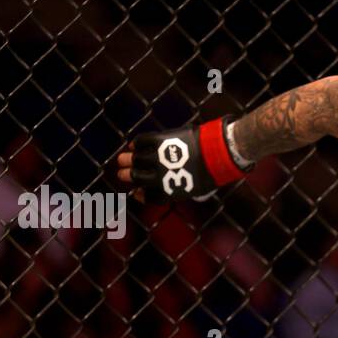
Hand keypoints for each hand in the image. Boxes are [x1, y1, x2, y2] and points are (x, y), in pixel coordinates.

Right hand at [114, 117, 248, 203]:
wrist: (216, 153)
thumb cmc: (212, 173)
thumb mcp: (199, 188)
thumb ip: (186, 189)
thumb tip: (184, 191)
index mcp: (170, 191)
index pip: (150, 197)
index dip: (141, 196)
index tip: (135, 193)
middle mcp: (160, 177)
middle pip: (137, 178)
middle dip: (127, 176)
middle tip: (122, 174)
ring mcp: (158, 158)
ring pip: (135, 160)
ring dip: (126, 160)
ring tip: (122, 159)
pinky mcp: (159, 141)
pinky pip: (142, 142)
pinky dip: (136, 144)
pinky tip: (133, 146)